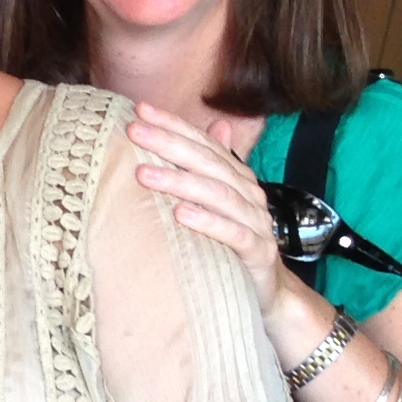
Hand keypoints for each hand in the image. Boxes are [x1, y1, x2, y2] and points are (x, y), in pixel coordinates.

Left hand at [126, 102, 288, 316]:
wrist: (267, 291)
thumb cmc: (234, 243)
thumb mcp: (220, 203)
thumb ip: (214, 166)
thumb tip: (216, 122)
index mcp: (236, 178)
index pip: (203, 143)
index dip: (174, 125)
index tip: (139, 110)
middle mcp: (247, 193)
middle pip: (208, 162)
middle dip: (170, 144)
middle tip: (134, 131)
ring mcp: (256, 222)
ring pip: (218, 195)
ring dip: (180, 182)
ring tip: (144, 174)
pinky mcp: (258, 252)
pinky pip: (234, 234)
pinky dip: (208, 222)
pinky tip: (180, 214)